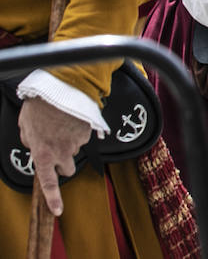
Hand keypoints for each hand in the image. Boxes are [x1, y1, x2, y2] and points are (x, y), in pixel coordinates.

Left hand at [18, 98, 93, 215]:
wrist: (63, 88)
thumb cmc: (40, 106)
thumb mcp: (25, 125)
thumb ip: (29, 140)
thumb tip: (34, 144)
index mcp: (43, 154)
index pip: (49, 183)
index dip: (54, 199)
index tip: (58, 211)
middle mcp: (62, 153)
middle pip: (68, 168)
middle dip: (64, 162)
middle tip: (57, 148)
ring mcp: (78, 143)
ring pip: (75, 150)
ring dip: (70, 143)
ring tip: (62, 125)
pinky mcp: (89, 132)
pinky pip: (84, 136)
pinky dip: (78, 131)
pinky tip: (71, 119)